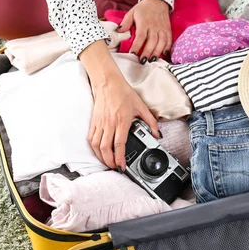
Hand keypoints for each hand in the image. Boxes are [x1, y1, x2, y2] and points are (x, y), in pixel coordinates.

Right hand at [79, 40, 159, 170]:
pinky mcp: (94, 121)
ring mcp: (100, 123)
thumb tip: (157, 133)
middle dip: (109, 161)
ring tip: (107, 161)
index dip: (119, 157)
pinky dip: (94, 148)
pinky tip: (99, 151)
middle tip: (115, 167)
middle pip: (105, 148)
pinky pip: (91, 138)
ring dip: (101, 157)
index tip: (122, 166)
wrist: (108, 82)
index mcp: (121, 120)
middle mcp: (109, 123)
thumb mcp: (141, 106)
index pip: (119, 143)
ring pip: (96, 145)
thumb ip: (151, 121)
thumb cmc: (123, 93)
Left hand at [118, 0, 171, 62]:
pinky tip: (164, 54)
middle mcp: (154, 26)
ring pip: (161, 42)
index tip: (132, 54)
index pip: (141, 36)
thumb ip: (126, 22)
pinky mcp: (168, 29)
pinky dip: (167, 47)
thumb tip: (118, 31)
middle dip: (147, 52)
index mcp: (144, 22)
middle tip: (142, 61)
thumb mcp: (132, 12)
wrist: (158, 1)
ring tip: (152, 60)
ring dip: (157, 52)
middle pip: (152, 41)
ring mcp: (162, 28)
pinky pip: (169, 39)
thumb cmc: (143, 8)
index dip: (136, 46)